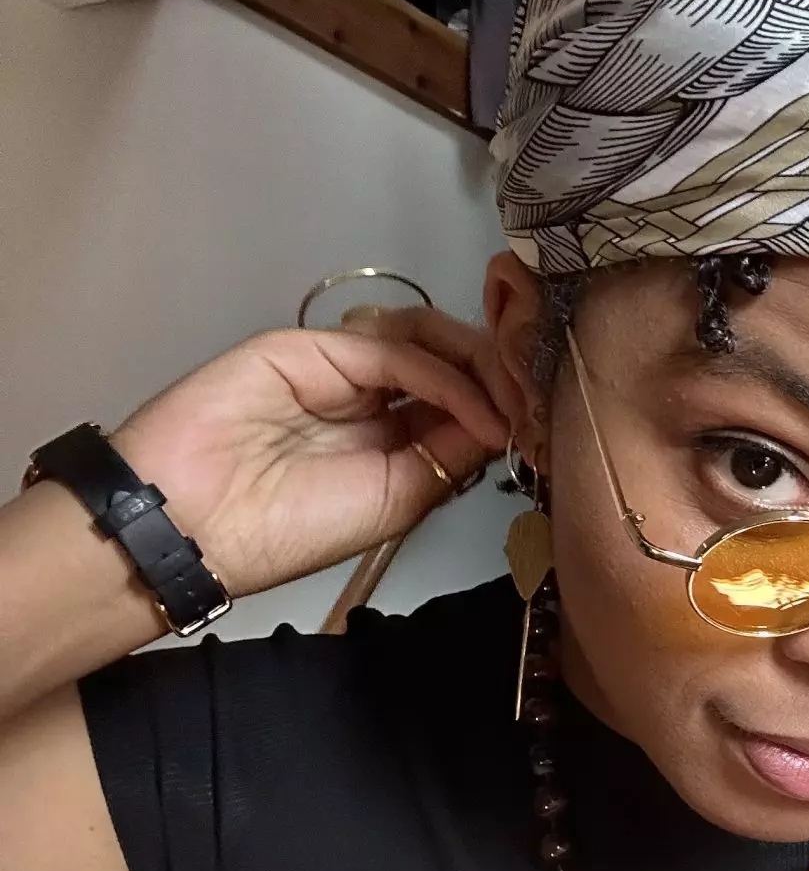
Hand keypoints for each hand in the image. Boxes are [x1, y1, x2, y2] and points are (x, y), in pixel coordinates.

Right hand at [104, 306, 510, 599]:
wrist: (195, 522)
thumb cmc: (286, 529)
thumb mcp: (397, 502)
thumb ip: (448, 457)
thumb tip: (506, 425)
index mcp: (391, 439)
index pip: (466, 403)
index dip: (510, 407)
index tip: (551, 428)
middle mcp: (372, 397)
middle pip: (454, 362)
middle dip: (505, 379)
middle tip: (542, 408)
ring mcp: (344, 368)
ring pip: (429, 341)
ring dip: (483, 366)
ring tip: (514, 405)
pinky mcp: (315, 346)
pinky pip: (396, 350)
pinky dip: (448, 376)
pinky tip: (480, 410)